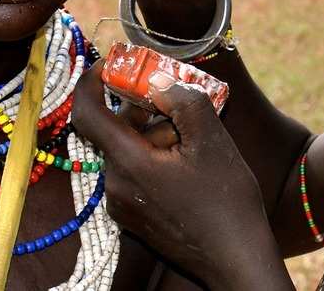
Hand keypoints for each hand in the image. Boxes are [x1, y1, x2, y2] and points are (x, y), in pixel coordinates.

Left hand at [71, 65, 287, 289]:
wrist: (235, 257)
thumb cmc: (226, 199)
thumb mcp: (211, 139)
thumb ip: (182, 101)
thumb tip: (158, 80)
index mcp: (129, 163)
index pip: (87, 113)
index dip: (92, 81)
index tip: (111, 64)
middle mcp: (116, 186)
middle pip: (116, 132)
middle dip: (144, 111)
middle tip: (179, 102)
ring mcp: (123, 206)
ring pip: (129, 153)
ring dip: (154, 136)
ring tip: (194, 139)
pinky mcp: (135, 218)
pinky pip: (135, 174)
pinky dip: (154, 158)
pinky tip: (188, 163)